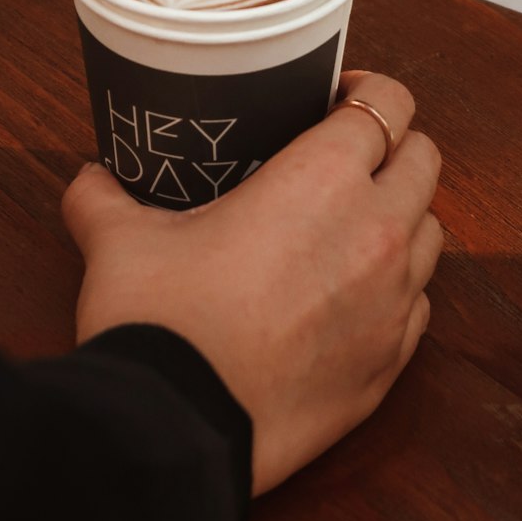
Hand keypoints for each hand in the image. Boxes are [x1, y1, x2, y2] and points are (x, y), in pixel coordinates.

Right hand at [61, 71, 441, 496]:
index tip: (339, 98)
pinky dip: (398, 288)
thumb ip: (103, 196)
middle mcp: (375, 232)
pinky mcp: (390, 365)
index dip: (369, 90)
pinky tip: (351, 293)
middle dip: (395, 146)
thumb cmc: (160, 322)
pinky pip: (418, 305)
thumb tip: (90, 180)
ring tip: (352, 223)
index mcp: (322, 179)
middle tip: (348, 154)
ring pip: (431, 232)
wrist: (175, 430)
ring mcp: (392, 304)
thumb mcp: (119, 239)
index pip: (388, 104)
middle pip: (425, 160)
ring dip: (403, 215)